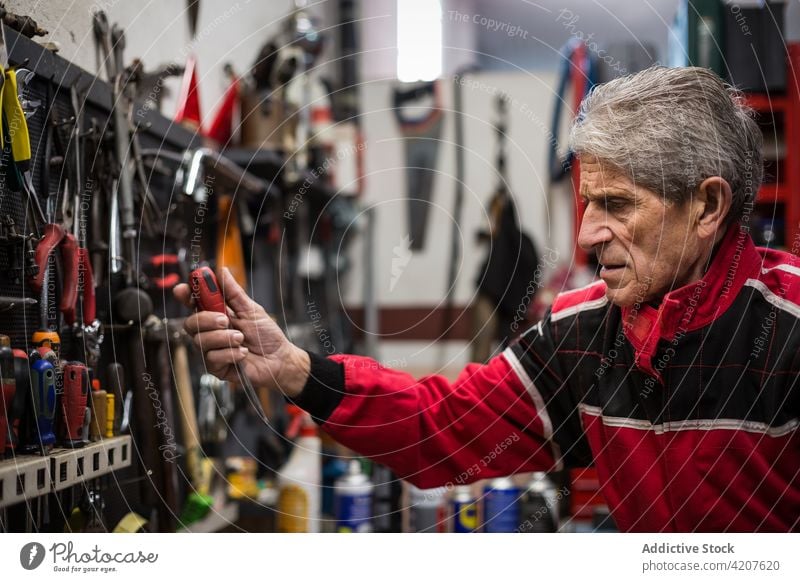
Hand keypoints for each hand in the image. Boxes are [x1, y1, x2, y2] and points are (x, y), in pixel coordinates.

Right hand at [173, 268, 309, 397]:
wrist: (279, 359)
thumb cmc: (266, 335)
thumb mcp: (251, 310)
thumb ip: (234, 293)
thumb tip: (222, 271)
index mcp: (217, 315)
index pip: (193, 304)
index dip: (185, 295)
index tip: (184, 289)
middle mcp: (211, 332)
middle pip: (190, 324)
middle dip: (207, 319)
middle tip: (226, 320)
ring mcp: (212, 350)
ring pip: (200, 341)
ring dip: (223, 338)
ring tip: (241, 338)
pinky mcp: (217, 367)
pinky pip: (212, 358)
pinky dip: (230, 353)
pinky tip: (243, 353)